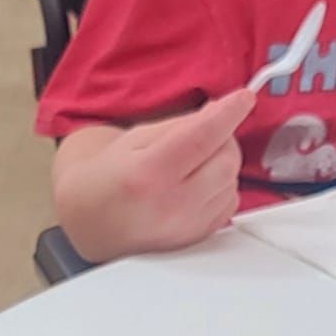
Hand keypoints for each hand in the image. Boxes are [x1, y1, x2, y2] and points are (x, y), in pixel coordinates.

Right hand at [85, 91, 256, 254]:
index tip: (243, 99)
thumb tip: (220, 112)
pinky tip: (198, 184)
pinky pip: (230, 203)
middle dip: (223, 139)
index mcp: (148, 174)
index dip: (228, 114)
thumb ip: (180, 125)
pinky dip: (222, 187)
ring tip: (193, 163)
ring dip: (222, 164)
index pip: (202, 137)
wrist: (91, 222)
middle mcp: (171, 205)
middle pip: (226, 160)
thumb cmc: (108, 178)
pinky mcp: (198, 237)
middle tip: (205, 133)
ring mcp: (186, 226)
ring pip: (233, 181)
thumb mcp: (134, 138)